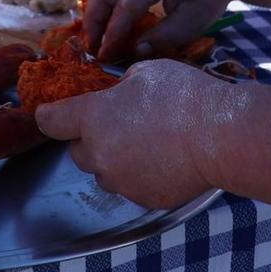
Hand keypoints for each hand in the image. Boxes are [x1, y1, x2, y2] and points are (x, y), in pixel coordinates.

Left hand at [33, 60, 236, 208]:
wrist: (221, 136)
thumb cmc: (184, 96)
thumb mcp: (146, 72)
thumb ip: (121, 86)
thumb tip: (118, 94)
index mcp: (92, 117)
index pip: (50, 121)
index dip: (50, 115)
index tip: (53, 114)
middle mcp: (99, 154)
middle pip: (77, 151)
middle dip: (91, 139)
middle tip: (120, 123)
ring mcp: (121, 181)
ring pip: (105, 171)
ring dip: (116, 159)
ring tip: (148, 142)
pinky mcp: (143, 199)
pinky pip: (131, 186)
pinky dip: (140, 174)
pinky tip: (164, 159)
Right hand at [85, 0, 237, 64]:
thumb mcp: (191, 22)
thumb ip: (162, 37)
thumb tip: (134, 51)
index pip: (125, 7)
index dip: (112, 34)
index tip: (104, 56)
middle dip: (94, 22)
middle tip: (92, 49)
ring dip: (94, 12)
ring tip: (94, 39)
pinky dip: (101, 4)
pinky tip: (102, 24)